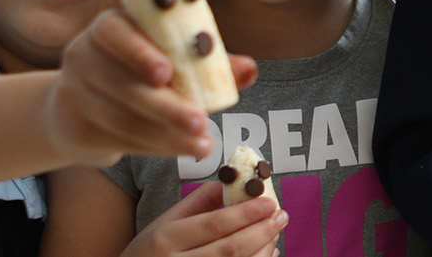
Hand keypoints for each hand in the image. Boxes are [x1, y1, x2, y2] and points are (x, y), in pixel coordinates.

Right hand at [43, 10, 258, 166]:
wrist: (80, 111)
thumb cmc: (138, 75)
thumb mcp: (170, 61)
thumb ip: (208, 64)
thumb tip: (250, 68)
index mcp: (108, 28)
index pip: (113, 31)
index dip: (138, 51)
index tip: (167, 72)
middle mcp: (82, 56)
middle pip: (123, 83)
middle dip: (166, 106)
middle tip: (203, 123)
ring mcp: (73, 95)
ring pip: (123, 118)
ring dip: (166, 135)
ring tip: (204, 146)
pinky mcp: (74, 131)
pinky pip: (119, 141)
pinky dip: (154, 148)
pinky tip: (181, 151)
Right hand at [122, 182, 286, 256]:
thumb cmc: (150, 252)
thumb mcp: (164, 223)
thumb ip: (197, 202)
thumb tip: (232, 182)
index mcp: (166, 239)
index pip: (213, 224)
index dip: (246, 213)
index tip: (269, 201)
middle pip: (230, 249)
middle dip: (262, 231)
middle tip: (281, 216)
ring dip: (263, 250)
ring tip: (275, 233)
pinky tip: (267, 252)